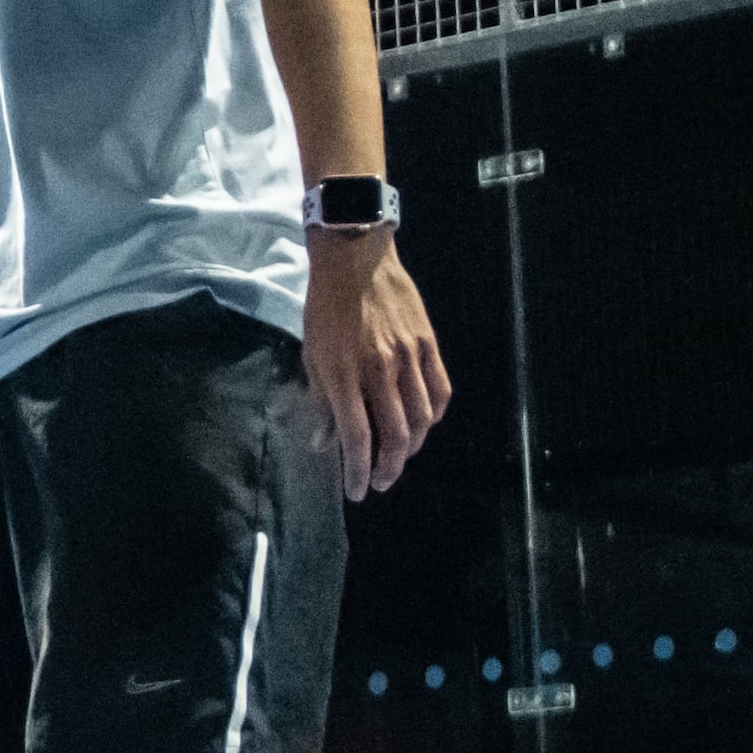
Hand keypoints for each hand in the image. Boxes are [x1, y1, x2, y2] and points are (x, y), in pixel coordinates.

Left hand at [303, 235, 448, 498]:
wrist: (356, 261)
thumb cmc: (326, 310)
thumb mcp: (312, 356)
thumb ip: (321, 402)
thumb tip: (323, 444)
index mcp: (344, 375)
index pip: (357, 438)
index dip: (358, 472)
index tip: (357, 492)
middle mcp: (380, 370)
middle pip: (395, 436)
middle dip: (388, 469)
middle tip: (380, 483)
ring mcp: (409, 357)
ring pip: (421, 420)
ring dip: (411, 448)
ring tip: (398, 458)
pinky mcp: (429, 345)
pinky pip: (440, 393)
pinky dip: (434, 418)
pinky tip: (422, 426)